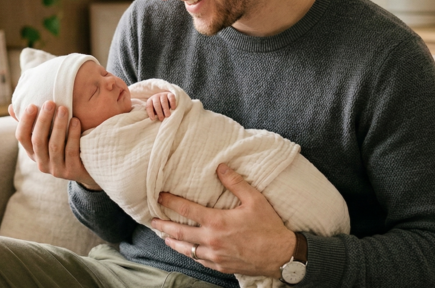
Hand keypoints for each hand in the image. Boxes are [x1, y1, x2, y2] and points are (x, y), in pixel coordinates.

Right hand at [9, 102, 100, 190]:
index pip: (22, 137)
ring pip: (54, 146)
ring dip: (58, 125)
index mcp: (33, 153)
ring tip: (64, 108)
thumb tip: (11, 107)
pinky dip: (72, 135)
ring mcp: (56, 169)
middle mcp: (42, 163)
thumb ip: (32, 123)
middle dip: (43, 120)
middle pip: (37, 141)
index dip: (25, 122)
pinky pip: (70, 151)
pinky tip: (76, 121)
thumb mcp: (47, 136)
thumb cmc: (64, 145)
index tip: (32, 105)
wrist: (89, 168)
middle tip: (50, 103)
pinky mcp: (72, 171)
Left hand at [146, 92, 176, 120]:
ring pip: (163, 101)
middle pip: (156, 104)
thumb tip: (155, 120)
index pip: (149, 106)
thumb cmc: (160, 107)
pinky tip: (173, 108)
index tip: (153, 119)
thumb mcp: (155, 110)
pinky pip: (171, 98)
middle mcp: (156, 96)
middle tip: (162, 118)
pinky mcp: (170, 94)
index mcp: (150, 101)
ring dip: (165, 109)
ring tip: (167, 115)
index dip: (150, 113)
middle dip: (159, 112)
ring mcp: (163, 95)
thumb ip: (155, 114)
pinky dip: (172, 103)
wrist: (167, 98)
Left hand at [150, 164, 294, 277]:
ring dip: (173, 243)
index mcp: (217, 222)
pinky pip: (199, 260)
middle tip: (152, 221)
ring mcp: (215, 256)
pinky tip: (187, 251)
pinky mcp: (221, 266)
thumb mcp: (254, 200)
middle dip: (163, 226)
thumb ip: (235, 183)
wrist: (282, 256)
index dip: (170, 202)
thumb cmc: (268, 227)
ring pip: (186, 250)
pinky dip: (190, 254)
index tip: (159, 196)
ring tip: (164, 237)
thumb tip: (220, 167)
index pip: (186, 210)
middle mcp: (211, 240)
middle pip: (179, 233)